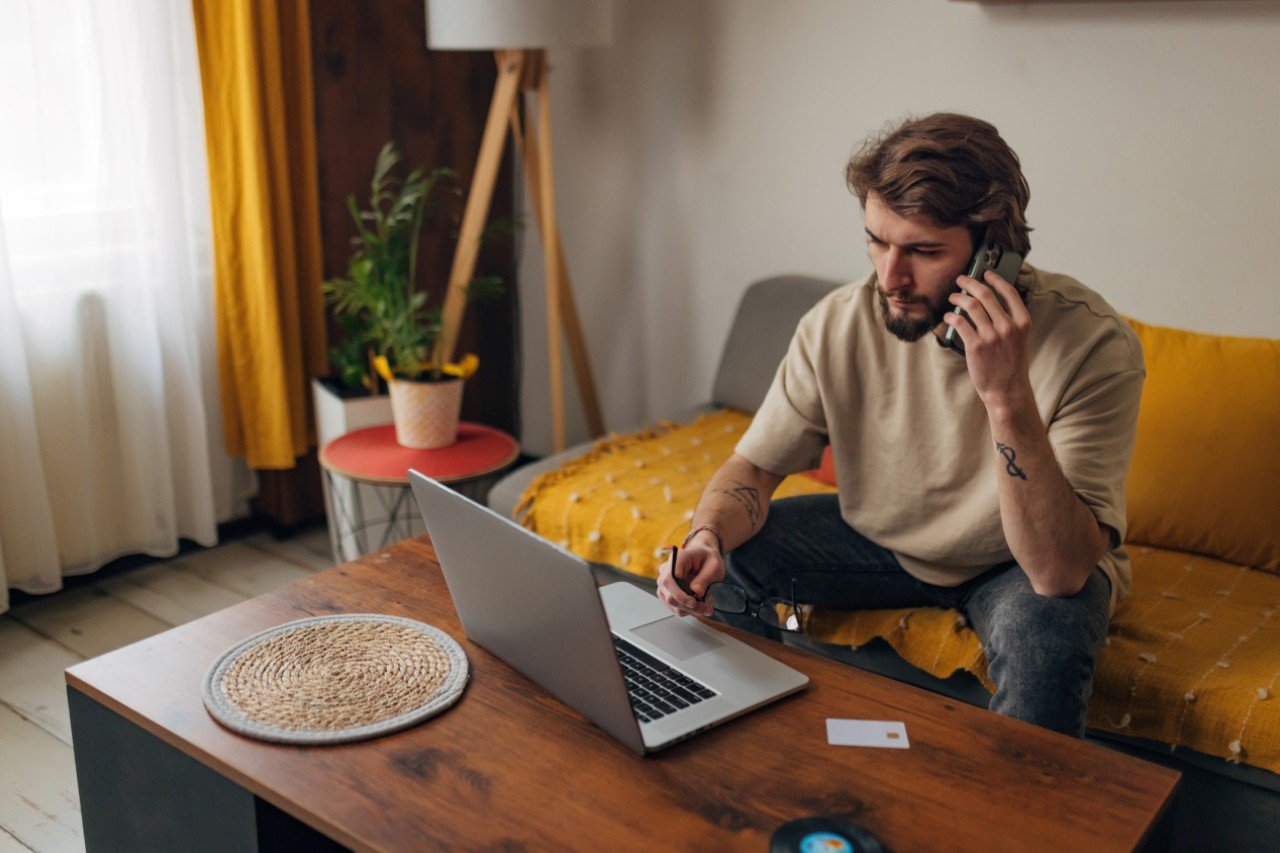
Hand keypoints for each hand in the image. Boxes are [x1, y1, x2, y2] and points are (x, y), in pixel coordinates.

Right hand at [656, 545, 723, 616]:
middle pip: (670, 596)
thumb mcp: (713, 566)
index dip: (680, 595)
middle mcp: (665, 571)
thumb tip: (697, 592)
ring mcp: (664, 583)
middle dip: (688, 606)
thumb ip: (705, 578)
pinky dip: (688, 609)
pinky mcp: (666, 593)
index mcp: (676, 559)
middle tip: (707, 609)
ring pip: (672, 604)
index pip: (669, 580)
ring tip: (707, 605)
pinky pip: (675, 607)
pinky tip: (699, 605)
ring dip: (690, 610)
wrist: (704, 559)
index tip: (694, 603)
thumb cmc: (708, 560)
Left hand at [943, 270, 1033, 411]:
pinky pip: (960, 322)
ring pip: (971, 306)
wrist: (1007, 390)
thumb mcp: (1019, 339)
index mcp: (1022, 322)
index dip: (996, 279)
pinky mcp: (976, 346)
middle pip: (986, 295)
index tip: (986, 273)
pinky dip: (952, 316)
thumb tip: (992, 302)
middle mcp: (1008, 327)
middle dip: (970, 283)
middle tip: (961, 280)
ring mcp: (992, 336)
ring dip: (958, 297)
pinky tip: (949, 316)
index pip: (1009, 292)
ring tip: (953, 297)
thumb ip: (1009, 321)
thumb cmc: (1011, 365)